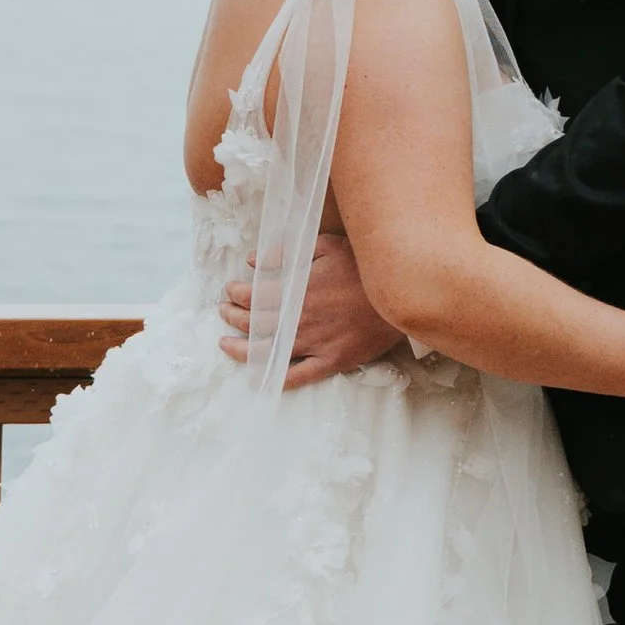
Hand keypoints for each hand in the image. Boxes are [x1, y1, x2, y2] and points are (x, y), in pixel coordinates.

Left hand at [220, 229, 402, 385]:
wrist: (400, 295)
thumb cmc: (364, 267)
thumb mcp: (326, 246)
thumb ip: (287, 253)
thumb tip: (254, 260)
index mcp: (296, 291)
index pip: (253, 295)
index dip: (235, 293)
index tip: (229, 290)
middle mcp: (299, 320)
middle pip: (255, 323)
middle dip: (233, 316)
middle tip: (224, 311)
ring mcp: (315, 344)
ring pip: (268, 351)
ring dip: (241, 348)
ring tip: (226, 344)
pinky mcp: (332, 361)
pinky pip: (299, 376)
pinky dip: (276, 379)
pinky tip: (261, 378)